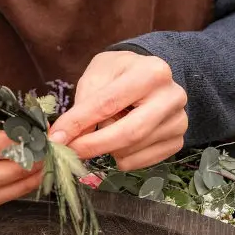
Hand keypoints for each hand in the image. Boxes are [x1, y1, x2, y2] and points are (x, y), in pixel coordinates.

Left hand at [49, 51, 187, 169]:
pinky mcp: (178, 141)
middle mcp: (172, 97)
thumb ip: (84, 102)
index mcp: (152, 72)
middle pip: (128, 133)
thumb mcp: (98, 73)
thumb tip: (66, 136)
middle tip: (68, 151)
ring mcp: (179, 121)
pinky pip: (141, 162)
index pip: (109, 103)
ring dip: (107, 150)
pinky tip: (119, 142)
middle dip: (93, 146)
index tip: (56, 138)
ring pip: (132, 150)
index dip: (79, 123)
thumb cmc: (120, 73)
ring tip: (102, 132)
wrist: (149, 76)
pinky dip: (121, 158)